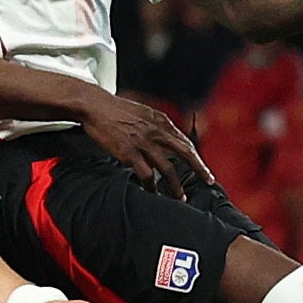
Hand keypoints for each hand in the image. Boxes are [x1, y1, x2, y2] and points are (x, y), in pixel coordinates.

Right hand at [79, 88, 211, 190]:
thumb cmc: (116, 109)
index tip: (203, 168)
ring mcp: (144, 143)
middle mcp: (157, 131)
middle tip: (208, 181)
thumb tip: (167, 140)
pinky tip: (153, 191)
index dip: (197, 157)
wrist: (95, 106)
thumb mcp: (143, 112)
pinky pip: (146, 174)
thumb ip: (156, 126)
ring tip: (180, 197)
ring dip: (176, 185)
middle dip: (199, 169)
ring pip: (168, 169)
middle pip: (185, 153)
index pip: (185, 141)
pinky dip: (152, 186)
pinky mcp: (129, 152)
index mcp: (161, 121)